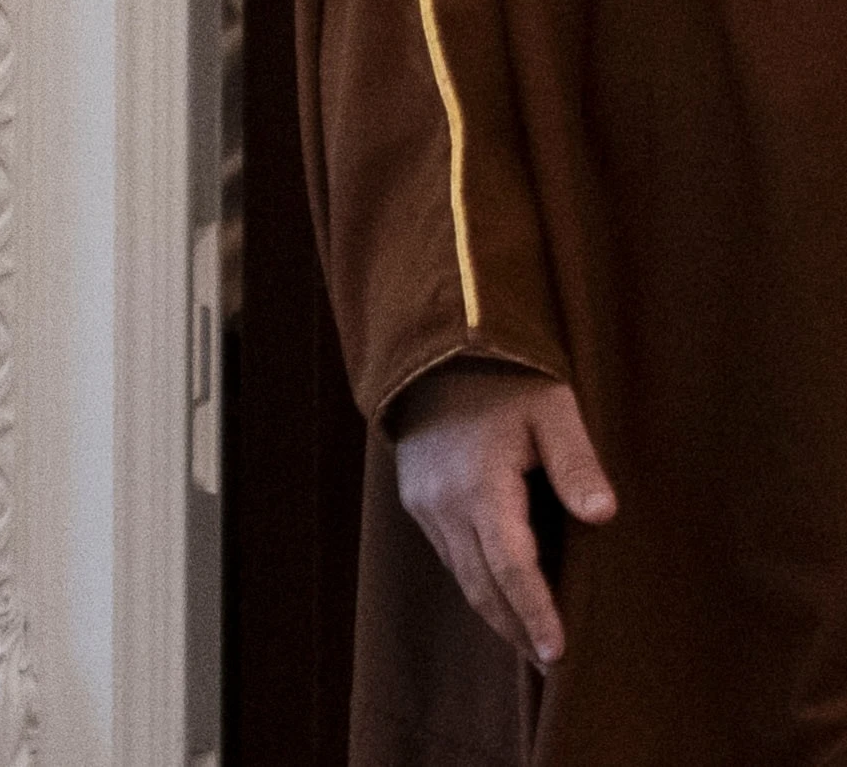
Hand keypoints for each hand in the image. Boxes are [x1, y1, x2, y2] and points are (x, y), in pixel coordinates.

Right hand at [393, 364, 614, 665]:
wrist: (434, 356)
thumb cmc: (506, 382)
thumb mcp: (553, 411)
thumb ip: (577, 463)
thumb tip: (603, 515)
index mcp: (480, 486)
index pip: (511, 568)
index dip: (536, 613)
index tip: (558, 654)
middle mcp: (444, 505)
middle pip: (482, 586)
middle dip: (517, 629)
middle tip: (554, 667)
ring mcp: (426, 505)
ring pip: (463, 577)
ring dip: (497, 614)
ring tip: (534, 646)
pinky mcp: (419, 502)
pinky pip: (451, 558)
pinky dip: (480, 587)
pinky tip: (503, 598)